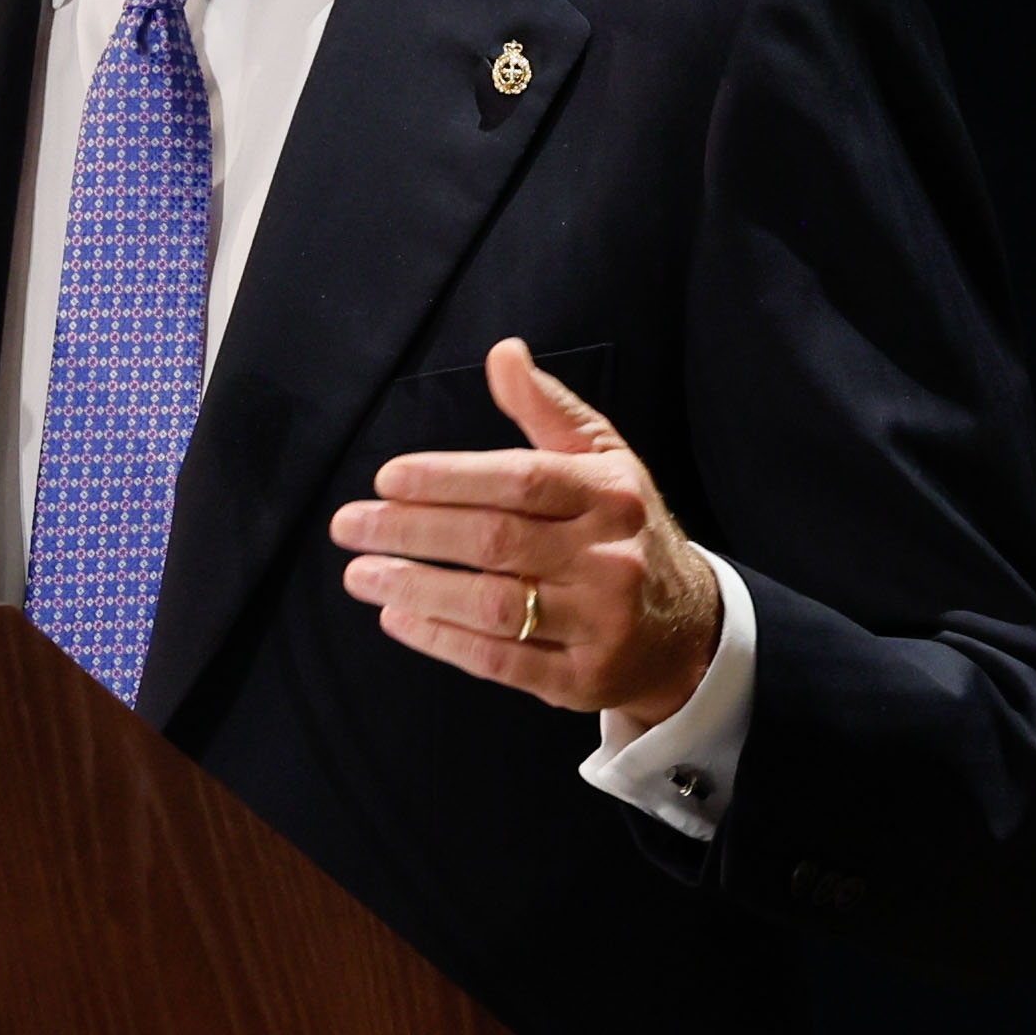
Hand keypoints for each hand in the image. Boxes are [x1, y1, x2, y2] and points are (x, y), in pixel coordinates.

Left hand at [329, 338, 721, 728]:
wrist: (687, 629)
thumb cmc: (624, 531)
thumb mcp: (603, 460)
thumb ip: (547, 410)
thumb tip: (503, 353)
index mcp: (610, 495)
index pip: (521, 481)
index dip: (448, 479)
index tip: (387, 479)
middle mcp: (610, 559)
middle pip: (496, 542)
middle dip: (412, 532)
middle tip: (348, 526)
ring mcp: (599, 624)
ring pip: (494, 606)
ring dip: (416, 589)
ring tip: (359, 574)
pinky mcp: (582, 681)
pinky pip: (501, 662)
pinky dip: (441, 640)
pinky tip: (397, 618)